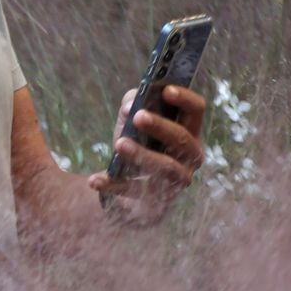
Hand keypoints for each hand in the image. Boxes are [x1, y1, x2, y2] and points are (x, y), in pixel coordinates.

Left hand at [87, 85, 206, 224]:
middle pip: (182, 139)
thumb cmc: (137, 143)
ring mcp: (176, 181)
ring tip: (119, 143)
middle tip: (139, 116)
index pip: (196, 110)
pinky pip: (133, 192)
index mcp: (189, 131)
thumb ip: (132, 105)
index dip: (184, 98)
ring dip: (143, 154)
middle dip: (161, 127)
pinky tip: (94, 180)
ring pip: (165, 168)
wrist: (132, 187)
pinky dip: (112, 185)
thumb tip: (131, 105)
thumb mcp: (133, 122)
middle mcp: (190, 156)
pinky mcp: (155, 200)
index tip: (166, 90)